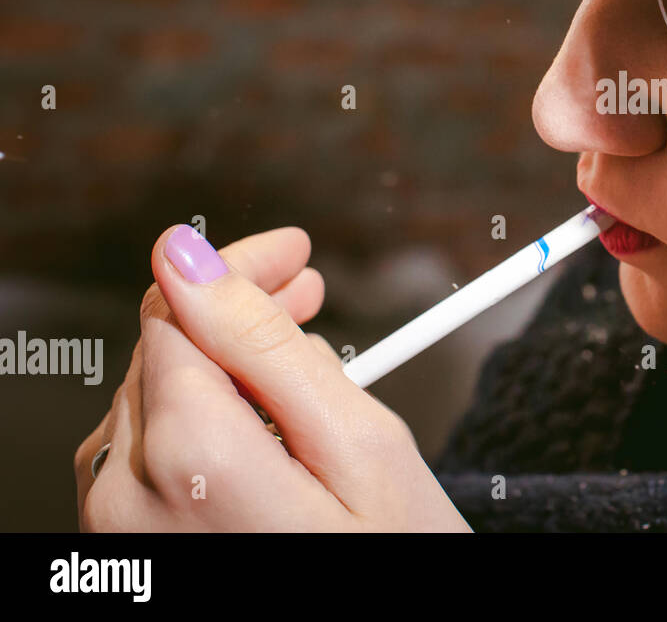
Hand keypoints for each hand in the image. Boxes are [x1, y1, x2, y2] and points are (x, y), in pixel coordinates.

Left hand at [75, 225, 470, 531]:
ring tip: (292, 359)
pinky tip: (257, 423)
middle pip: (161, 353)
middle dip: (233, 311)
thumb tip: (193, 260)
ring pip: (149, 399)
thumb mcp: (360, 447)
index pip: (181, 310)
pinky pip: (144, 457)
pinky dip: (198, 421)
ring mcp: (117, 536)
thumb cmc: (392, 570)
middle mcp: (129, 500)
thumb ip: (268, 345)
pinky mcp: (125, 556)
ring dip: (217, 363)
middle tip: (305, 288)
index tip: (292, 253)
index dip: (238, 267)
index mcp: (192, 461)